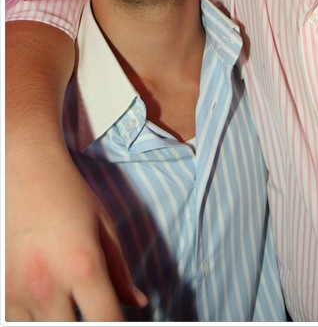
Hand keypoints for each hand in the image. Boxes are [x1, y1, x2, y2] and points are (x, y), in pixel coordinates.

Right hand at [5, 22, 146, 320]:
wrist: (20, 168)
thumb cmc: (66, 193)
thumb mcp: (102, 225)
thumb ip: (120, 269)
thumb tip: (139, 303)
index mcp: (83, 265)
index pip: (107, 322)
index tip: (120, 323)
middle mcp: (48, 284)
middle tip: (92, 310)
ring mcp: (16, 291)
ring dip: (56, 322)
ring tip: (66, 303)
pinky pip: (16, 321)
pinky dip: (32, 318)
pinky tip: (44, 303)